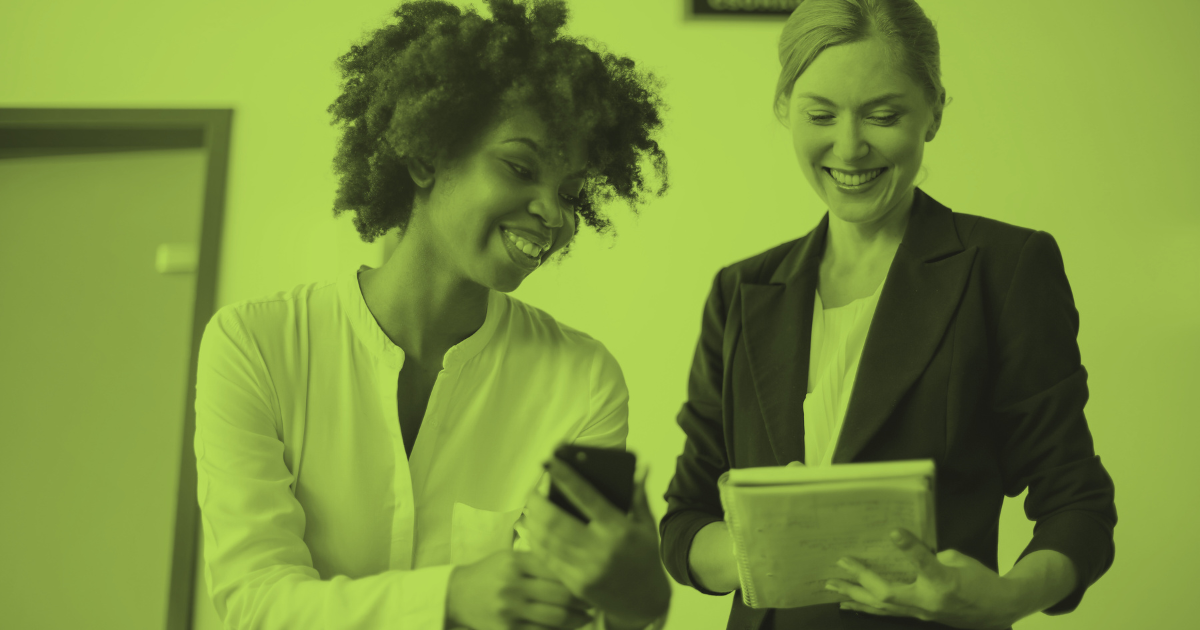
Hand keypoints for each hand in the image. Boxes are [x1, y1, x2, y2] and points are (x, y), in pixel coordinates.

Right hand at [446, 549, 593, 629]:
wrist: (457, 595)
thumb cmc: (490, 572)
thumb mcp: (510, 557)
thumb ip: (539, 559)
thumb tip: (575, 564)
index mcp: (516, 562)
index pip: (557, 568)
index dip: (578, 575)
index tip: (591, 578)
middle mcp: (512, 585)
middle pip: (560, 594)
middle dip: (582, 599)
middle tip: (593, 600)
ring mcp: (509, 610)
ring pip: (554, 617)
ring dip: (576, 618)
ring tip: (586, 615)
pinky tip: (568, 627)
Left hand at [522, 457, 670, 626]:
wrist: (645, 601)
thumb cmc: (644, 557)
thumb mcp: (646, 525)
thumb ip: (638, 495)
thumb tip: (641, 466)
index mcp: (618, 529)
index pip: (586, 496)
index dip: (565, 477)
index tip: (550, 463)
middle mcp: (600, 549)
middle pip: (556, 520)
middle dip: (537, 502)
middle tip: (531, 491)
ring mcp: (586, 569)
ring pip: (546, 540)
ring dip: (533, 521)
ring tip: (530, 509)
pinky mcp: (575, 584)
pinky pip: (547, 559)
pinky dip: (536, 542)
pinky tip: (533, 531)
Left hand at [824, 529, 1017, 629]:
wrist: (998, 609)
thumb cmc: (979, 579)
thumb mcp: (960, 560)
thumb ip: (930, 555)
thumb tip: (905, 548)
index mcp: (945, 581)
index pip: (925, 563)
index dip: (909, 547)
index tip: (893, 531)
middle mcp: (929, 600)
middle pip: (889, 594)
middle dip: (861, 579)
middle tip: (841, 562)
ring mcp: (922, 612)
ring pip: (882, 607)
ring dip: (854, 596)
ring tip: (832, 586)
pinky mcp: (918, 616)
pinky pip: (886, 613)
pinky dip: (865, 607)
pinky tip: (848, 603)